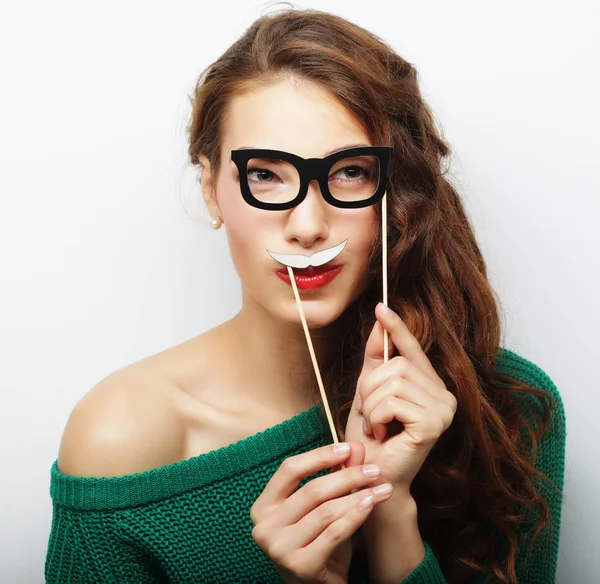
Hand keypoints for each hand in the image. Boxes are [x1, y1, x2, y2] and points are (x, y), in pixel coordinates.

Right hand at [250, 442, 393, 582]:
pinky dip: (356, 516)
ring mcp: (279, 548)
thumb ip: (336, 475)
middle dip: (348, 476)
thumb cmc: (318, 544)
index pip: (289, 469)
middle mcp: (264, 526)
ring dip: (357, 496)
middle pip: (311, 490)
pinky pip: (334, 533)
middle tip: (374, 470)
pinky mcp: (300, 566)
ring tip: (381, 488)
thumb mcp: (324, 507)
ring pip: (325, 511)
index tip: (347, 448)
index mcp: (263, 506)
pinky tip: (372, 505)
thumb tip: (356, 445)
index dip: (319, 456)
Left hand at [344, 302, 456, 493]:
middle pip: (395, 365)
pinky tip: (382, 434)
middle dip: (369, 388)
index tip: (381, 308)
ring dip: (371, 404)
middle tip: (368, 414)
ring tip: (374, 425)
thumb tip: (379, 324)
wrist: (371, 474)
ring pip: (392, 381)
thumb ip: (376, 360)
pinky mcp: (434, 423)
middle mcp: (444, 394)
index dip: (396, 328)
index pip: (413, 349)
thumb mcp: (369, 391)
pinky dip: (376, 417)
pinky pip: (392, 401)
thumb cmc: (371, 437)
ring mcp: (443, 409)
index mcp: (430, 385)